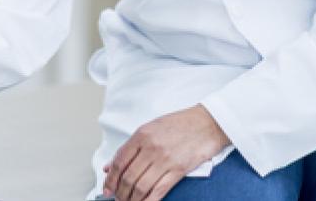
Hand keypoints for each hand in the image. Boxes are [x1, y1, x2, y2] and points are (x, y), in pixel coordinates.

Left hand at [103, 105, 228, 200]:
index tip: (106, 189)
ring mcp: (165, 160)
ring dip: (131, 199)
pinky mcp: (179, 170)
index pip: (119, 162)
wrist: (208, 123)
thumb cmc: (180, 124)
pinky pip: (159, 190)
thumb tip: (109, 166)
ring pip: (141, 186)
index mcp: (142, 135)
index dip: (110, 179)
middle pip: (128, 177)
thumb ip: (130, 147)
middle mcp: (151, 147)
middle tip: (117, 198)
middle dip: (120, 192)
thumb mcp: (151, 127)